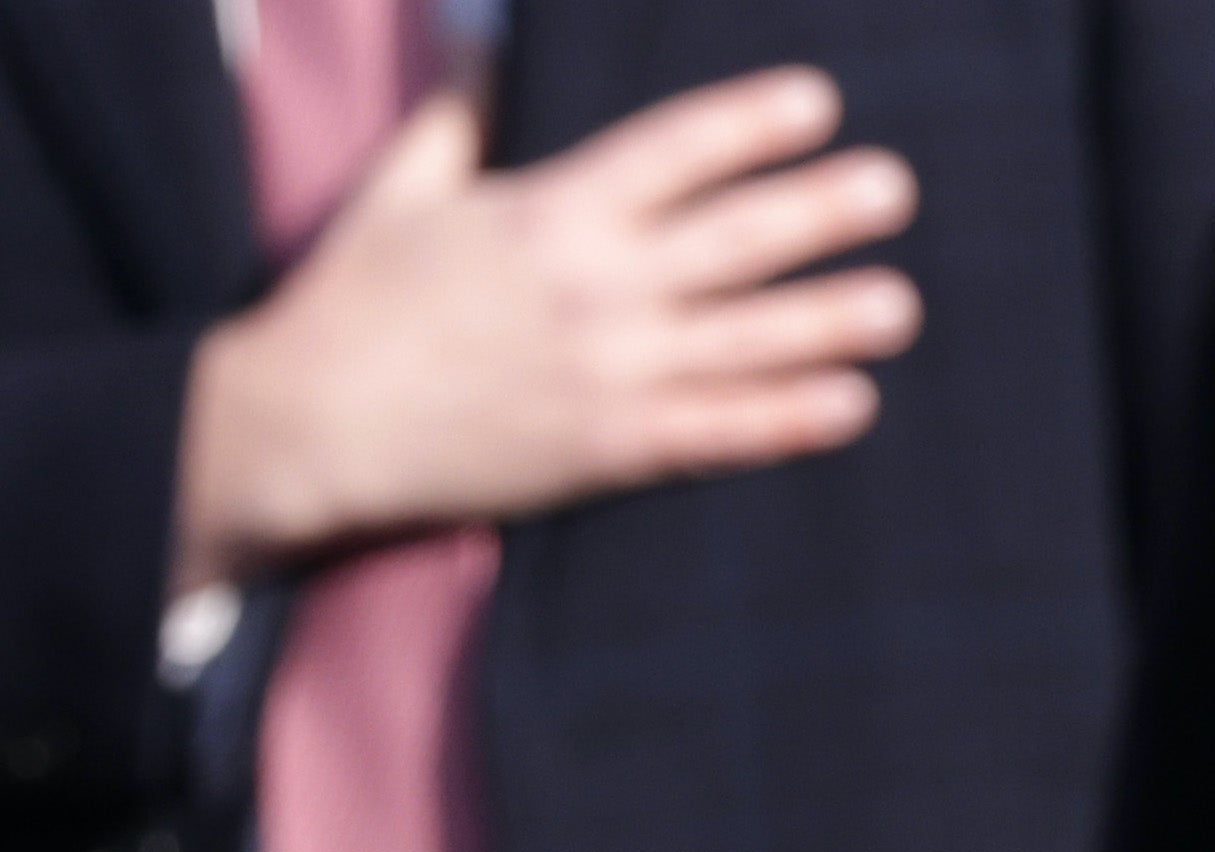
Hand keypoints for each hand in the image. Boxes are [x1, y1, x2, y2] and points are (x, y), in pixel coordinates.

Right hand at [172, 70, 922, 589]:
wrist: (314, 422)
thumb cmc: (353, 298)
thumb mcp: (402, 184)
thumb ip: (459, 112)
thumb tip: (482, 38)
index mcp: (550, 207)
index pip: (674, 148)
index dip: (752, 123)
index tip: (818, 103)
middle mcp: (594, 283)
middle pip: (734, 238)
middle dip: (821, 210)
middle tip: (895, 190)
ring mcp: (608, 369)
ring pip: (746, 337)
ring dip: (830, 318)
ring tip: (901, 304)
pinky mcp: (607, 448)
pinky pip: (718, 430)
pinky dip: (787, 418)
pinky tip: (851, 403)